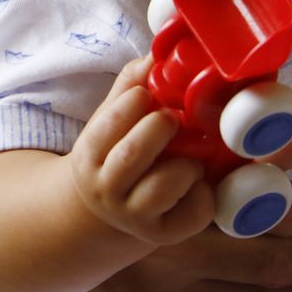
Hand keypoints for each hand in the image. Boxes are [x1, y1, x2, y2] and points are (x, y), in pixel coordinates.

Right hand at [67, 58, 215, 245]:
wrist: (106, 208)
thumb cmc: (115, 151)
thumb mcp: (109, 120)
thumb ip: (129, 88)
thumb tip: (154, 58)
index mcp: (89, 156)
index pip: (108, 124)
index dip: (134, 102)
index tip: (149, 93)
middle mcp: (105, 189)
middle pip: (133, 155)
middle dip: (160, 128)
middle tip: (174, 118)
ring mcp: (133, 216)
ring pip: (163, 186)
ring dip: (185, 163)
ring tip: (191, 156)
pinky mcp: (162, 234)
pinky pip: (191, 213)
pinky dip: (202, 193)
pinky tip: (197, 182)